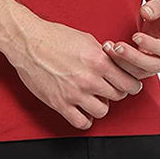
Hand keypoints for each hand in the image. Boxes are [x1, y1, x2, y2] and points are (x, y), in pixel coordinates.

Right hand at [5, 16, 144, 129]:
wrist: (28, 42)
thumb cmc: (54, 36)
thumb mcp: (86, 39)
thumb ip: (102, 55)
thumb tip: (115, 64)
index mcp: (98, 61)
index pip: (128, 82)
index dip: (131, 84)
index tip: (130, 86)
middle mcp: (89, 79)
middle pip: (117, 96)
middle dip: (116, 92)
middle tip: (109, 88)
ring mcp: (75, 93)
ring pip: (102, 111)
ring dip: (100, 105)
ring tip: (94, 98)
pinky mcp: (60, 103)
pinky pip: (81, 122)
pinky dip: (85, 119)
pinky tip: (82, 110)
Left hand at [102, 0, 159, 79]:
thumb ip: (158, 5)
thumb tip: (146, 13)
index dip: (151, 45)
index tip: (135, 36)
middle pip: (153, 65)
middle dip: (133, 57)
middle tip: (117, 46)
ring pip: (142, 71)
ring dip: (124, 63)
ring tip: (108, 48)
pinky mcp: (147, 62)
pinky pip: (134, 70)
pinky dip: (121, 64)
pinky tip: (108, 53)